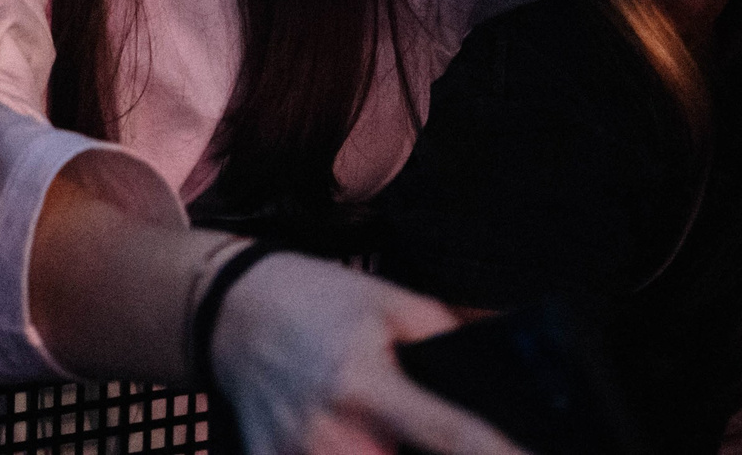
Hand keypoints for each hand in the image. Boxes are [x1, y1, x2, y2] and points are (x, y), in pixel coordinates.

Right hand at [213, 251, 521, 454]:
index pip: (453, 436)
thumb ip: (450, 338)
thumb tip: (510, 368)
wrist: (231, 310)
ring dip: (385, 453)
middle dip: (429, 452)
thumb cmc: (316, 302)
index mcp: (366, 384)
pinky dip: (348, 454)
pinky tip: (347, 436)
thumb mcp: (390, 303)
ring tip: (376, 425)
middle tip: (418, 424)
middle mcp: (330, 434)